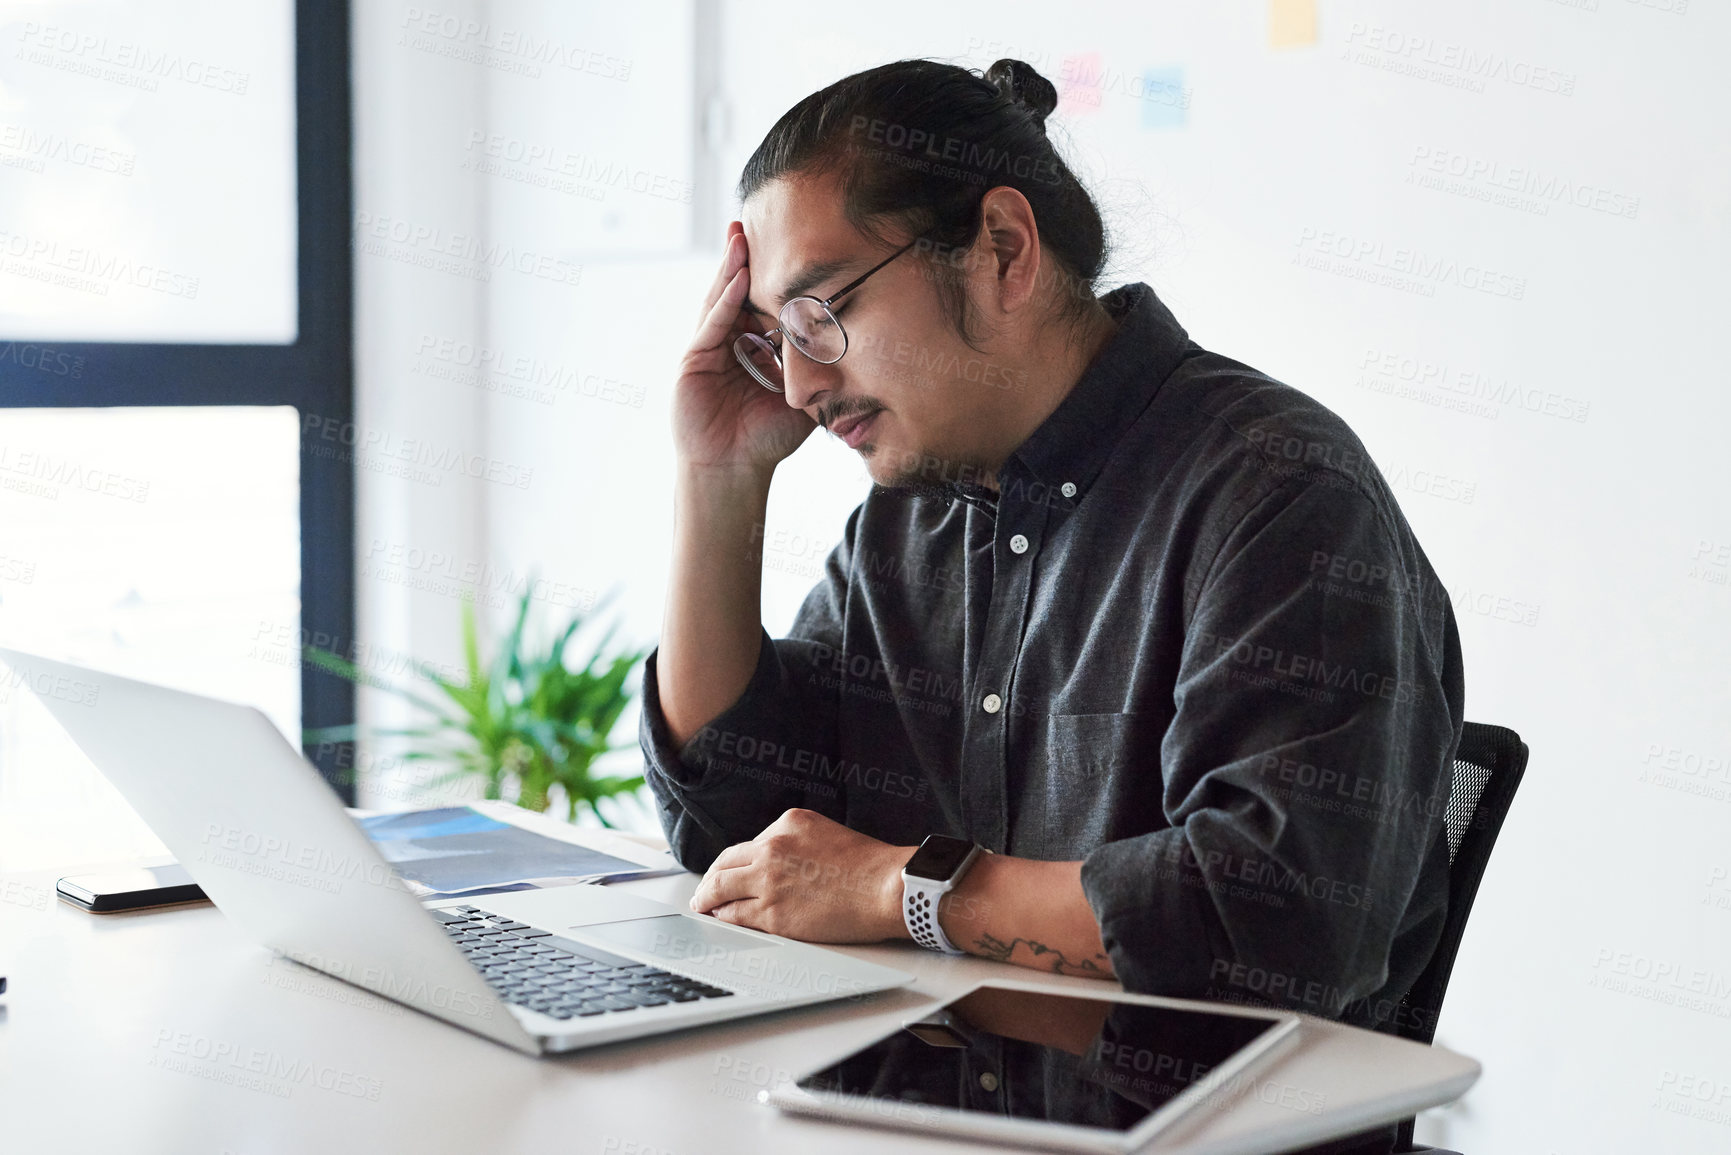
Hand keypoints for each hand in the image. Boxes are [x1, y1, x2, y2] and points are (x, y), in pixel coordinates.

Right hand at [673, 221, 817, 474]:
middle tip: (760, 220)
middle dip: (748, 259)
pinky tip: (737, 277)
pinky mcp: (694, 360)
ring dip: (732, 268)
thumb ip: (821, 371)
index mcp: (754, 347)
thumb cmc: (768, 438)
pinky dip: (724, 300)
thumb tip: (860, 348)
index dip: (776, 276)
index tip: (792, 244)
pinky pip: (712, 323)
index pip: (765, 302)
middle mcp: (729, 342)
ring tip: (743, 236)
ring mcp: (709, 348)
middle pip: (739, 291)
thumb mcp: (803, 397)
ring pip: (722, 299)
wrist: (735, 470)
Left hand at [687, 808, 915, 943]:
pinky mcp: (772, 913)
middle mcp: (772, 848)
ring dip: (706, 898)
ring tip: (702, 906)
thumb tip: (779, 864)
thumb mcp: (827, 833)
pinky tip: (720, 920)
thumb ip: (798, 844)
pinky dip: (722, 917)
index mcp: (788, 824)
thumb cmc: (870, 866)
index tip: (729, 870)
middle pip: (725, 863)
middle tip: (704, 890)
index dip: (734, 862)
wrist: (888, 887)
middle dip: (710, 878)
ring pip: (720, 888)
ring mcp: (769, 881)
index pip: (749, 845)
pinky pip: (734, 915)